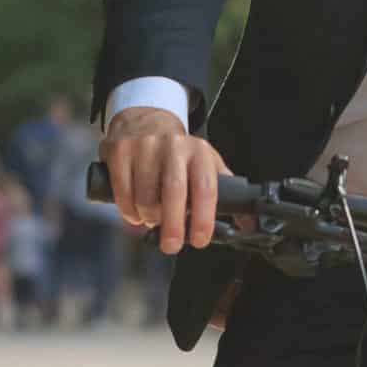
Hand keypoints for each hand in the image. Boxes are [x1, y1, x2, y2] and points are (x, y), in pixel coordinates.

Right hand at [102, 107, 230, 252]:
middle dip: (173, 225)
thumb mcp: (205, 163)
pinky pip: (123, 191)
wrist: (144, 121)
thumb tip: (246, 223)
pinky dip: (128, 210)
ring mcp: (144, 146)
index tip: (200, 239)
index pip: (205, 187)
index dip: (203, 218)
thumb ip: (225, 191)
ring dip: (148, 218)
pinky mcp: (120, 151)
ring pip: (145, 196)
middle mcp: (173, 145)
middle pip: (174, 191)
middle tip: (172, 244)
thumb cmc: (177, 153)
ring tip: (152, 219)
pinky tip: (135, 211)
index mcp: (199, 151)